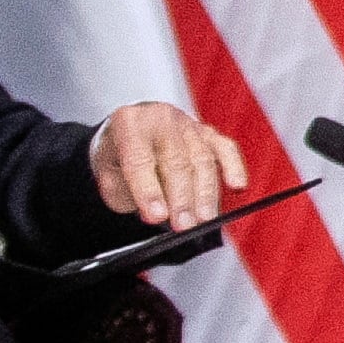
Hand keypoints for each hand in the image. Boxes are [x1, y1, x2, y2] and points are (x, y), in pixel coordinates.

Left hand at [93, 103, 246, 227]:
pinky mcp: (208, 133)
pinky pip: (225, 149)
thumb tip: (157, 210)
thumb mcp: (107, 175)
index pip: (140, 159)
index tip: (156, 215)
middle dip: (181, 197)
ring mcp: (186, 124)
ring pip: (202, 158)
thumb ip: (127, 192)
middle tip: (183, 224)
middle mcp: (160, 118)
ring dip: (205, 193)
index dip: (148, 190)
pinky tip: (236, 186)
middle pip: (176, 159)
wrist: (126, 135)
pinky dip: (233, 168)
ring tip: (203, 219)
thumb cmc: (118, 156)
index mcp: (128, 122)